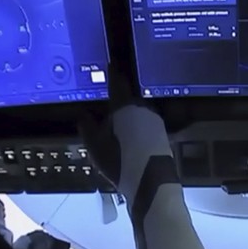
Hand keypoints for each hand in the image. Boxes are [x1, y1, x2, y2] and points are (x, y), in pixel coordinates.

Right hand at [77, 65, 144, 188]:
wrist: (151, 182)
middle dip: (118, 106)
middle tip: (106, 115)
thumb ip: (87, 126)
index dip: (112, 74)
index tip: (110, 66)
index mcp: (124, 105)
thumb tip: (84, 115)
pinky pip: (145, 128)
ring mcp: (155, 122)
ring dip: (129, 121)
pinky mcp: (163, 136)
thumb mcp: (94, 145)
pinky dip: (137, 132)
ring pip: (137, 115)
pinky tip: (130, 145)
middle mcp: (142, 108)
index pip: (117, 83)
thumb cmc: (119, 160)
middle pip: (127, 102)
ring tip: (117, 136)